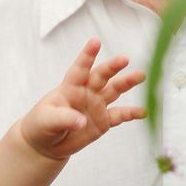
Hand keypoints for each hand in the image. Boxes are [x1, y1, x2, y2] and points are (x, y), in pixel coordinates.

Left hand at [19, 37, 145, 159]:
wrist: (46, 143)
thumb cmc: (41, 125)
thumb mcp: (47, 121)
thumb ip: (63, 119)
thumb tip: (82, 121)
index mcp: (69, 87)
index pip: (79, 69)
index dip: (87, 56)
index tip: (95, 41)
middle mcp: (86, 92)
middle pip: (101, 76)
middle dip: (112, 67)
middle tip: (125, 59)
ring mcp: (96, 105)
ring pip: (114, 90)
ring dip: (127, 83)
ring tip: (141, 75)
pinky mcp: (103, 121)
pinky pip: (120, 115)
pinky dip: (131, 113)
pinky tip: (143, 111)